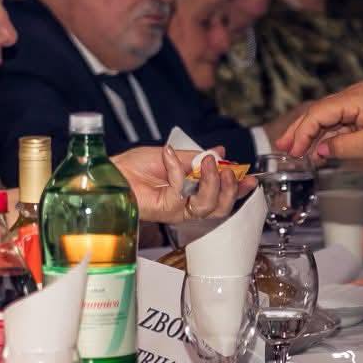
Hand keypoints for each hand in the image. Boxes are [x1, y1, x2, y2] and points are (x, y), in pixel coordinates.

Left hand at [113, 144, 246, 223]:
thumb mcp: (174, 156)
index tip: (250, 178)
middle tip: (228, 170)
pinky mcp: (164, 209)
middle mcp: (186, 204)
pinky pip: (181, 192)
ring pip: (206, 206)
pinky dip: (178, 170)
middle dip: (229, 189)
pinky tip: (170, 156)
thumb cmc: (135, 166)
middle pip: (219, 209)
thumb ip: (198, 158)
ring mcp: (176, 209)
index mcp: (191, 192)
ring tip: (209, 163)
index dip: (237, 190)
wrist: (113, 171)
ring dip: (212, 183)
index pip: (221, 196)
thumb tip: (221, 153)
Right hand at [275, 81, 362, 163]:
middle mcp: (356, 94)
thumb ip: (342, 146)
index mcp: (357, 98)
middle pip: (318, 110)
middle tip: (283, 146)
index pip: (319, 112)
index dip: (303, 132)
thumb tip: (319, 150)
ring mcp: (360, 100)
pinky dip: (326, 133)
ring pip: (326, 115)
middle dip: (300, 129)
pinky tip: (317, 147)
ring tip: (294, 148)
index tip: (294, 150)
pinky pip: (338, 119)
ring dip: (310, 132)